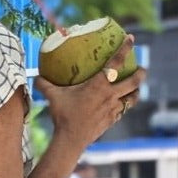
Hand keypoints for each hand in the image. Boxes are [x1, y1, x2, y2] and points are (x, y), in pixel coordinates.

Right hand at [34, 35, 146, 150]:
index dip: (125, 49)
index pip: (116, 62)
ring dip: (136, 91)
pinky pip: (123, 111)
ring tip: (135, 88)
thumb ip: (44, 84)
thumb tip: (35, 76)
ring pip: (132, 98)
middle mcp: (110, 95)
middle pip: (133, 81)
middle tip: (142, 68)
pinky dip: (124, 106)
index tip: (131, 38)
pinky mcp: (112, 120)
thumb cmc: (63, 115)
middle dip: (141, 73)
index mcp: (98, 85)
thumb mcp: (52, 96)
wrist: (71, 139)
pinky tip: (120, 106)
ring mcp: (113, 109)